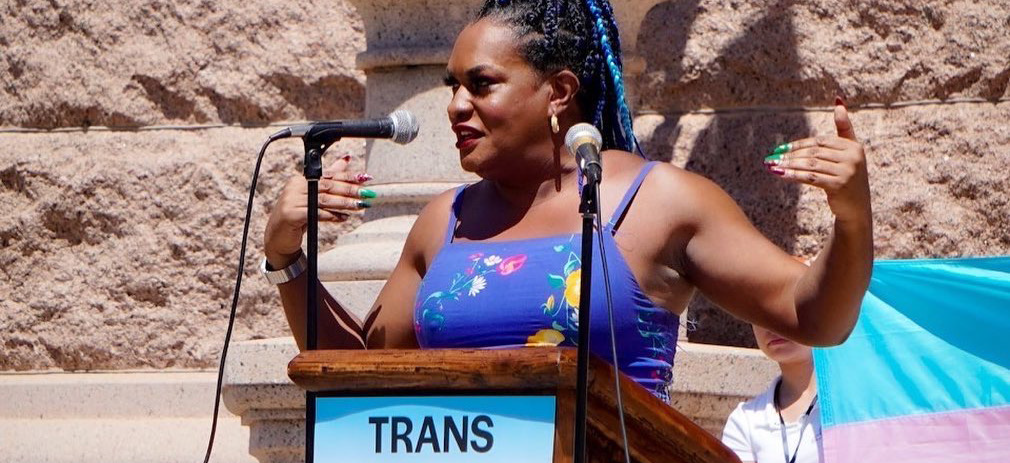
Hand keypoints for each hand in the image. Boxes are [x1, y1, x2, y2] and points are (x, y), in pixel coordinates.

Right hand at [263, 155, 374, 266]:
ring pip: (324, 200)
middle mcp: (295, 187)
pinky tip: (343, 218)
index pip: (328, 176)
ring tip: (360, 206)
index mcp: (301, 179)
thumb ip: (329, 179)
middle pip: (328, 187)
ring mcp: (291, 200)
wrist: (277, 237)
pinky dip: (332, 216)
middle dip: (350, 190)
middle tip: (367, 193)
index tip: (365, 178)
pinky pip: (316, 214)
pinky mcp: (291, 214)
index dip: (348, 176)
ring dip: (344, 203)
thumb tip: (347, 160)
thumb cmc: (298, 215)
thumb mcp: (313, 196)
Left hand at [764, 98, 870, 223]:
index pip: (820, 142)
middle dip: (790, 155)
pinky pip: (811, 177)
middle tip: (771, 158)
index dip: (799, 145)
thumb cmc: (849, 177)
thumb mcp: (849, 152)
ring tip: (772, 166)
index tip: (780, 149)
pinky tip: (780, 174)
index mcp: (854, 146)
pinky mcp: (839, 185)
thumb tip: (838, 99)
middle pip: (814, 153)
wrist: (857, 208)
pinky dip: (794, 175)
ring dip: (788, 165)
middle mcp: (853, 157)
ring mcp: (847, 172)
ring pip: (810, 165)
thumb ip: (844, 127)